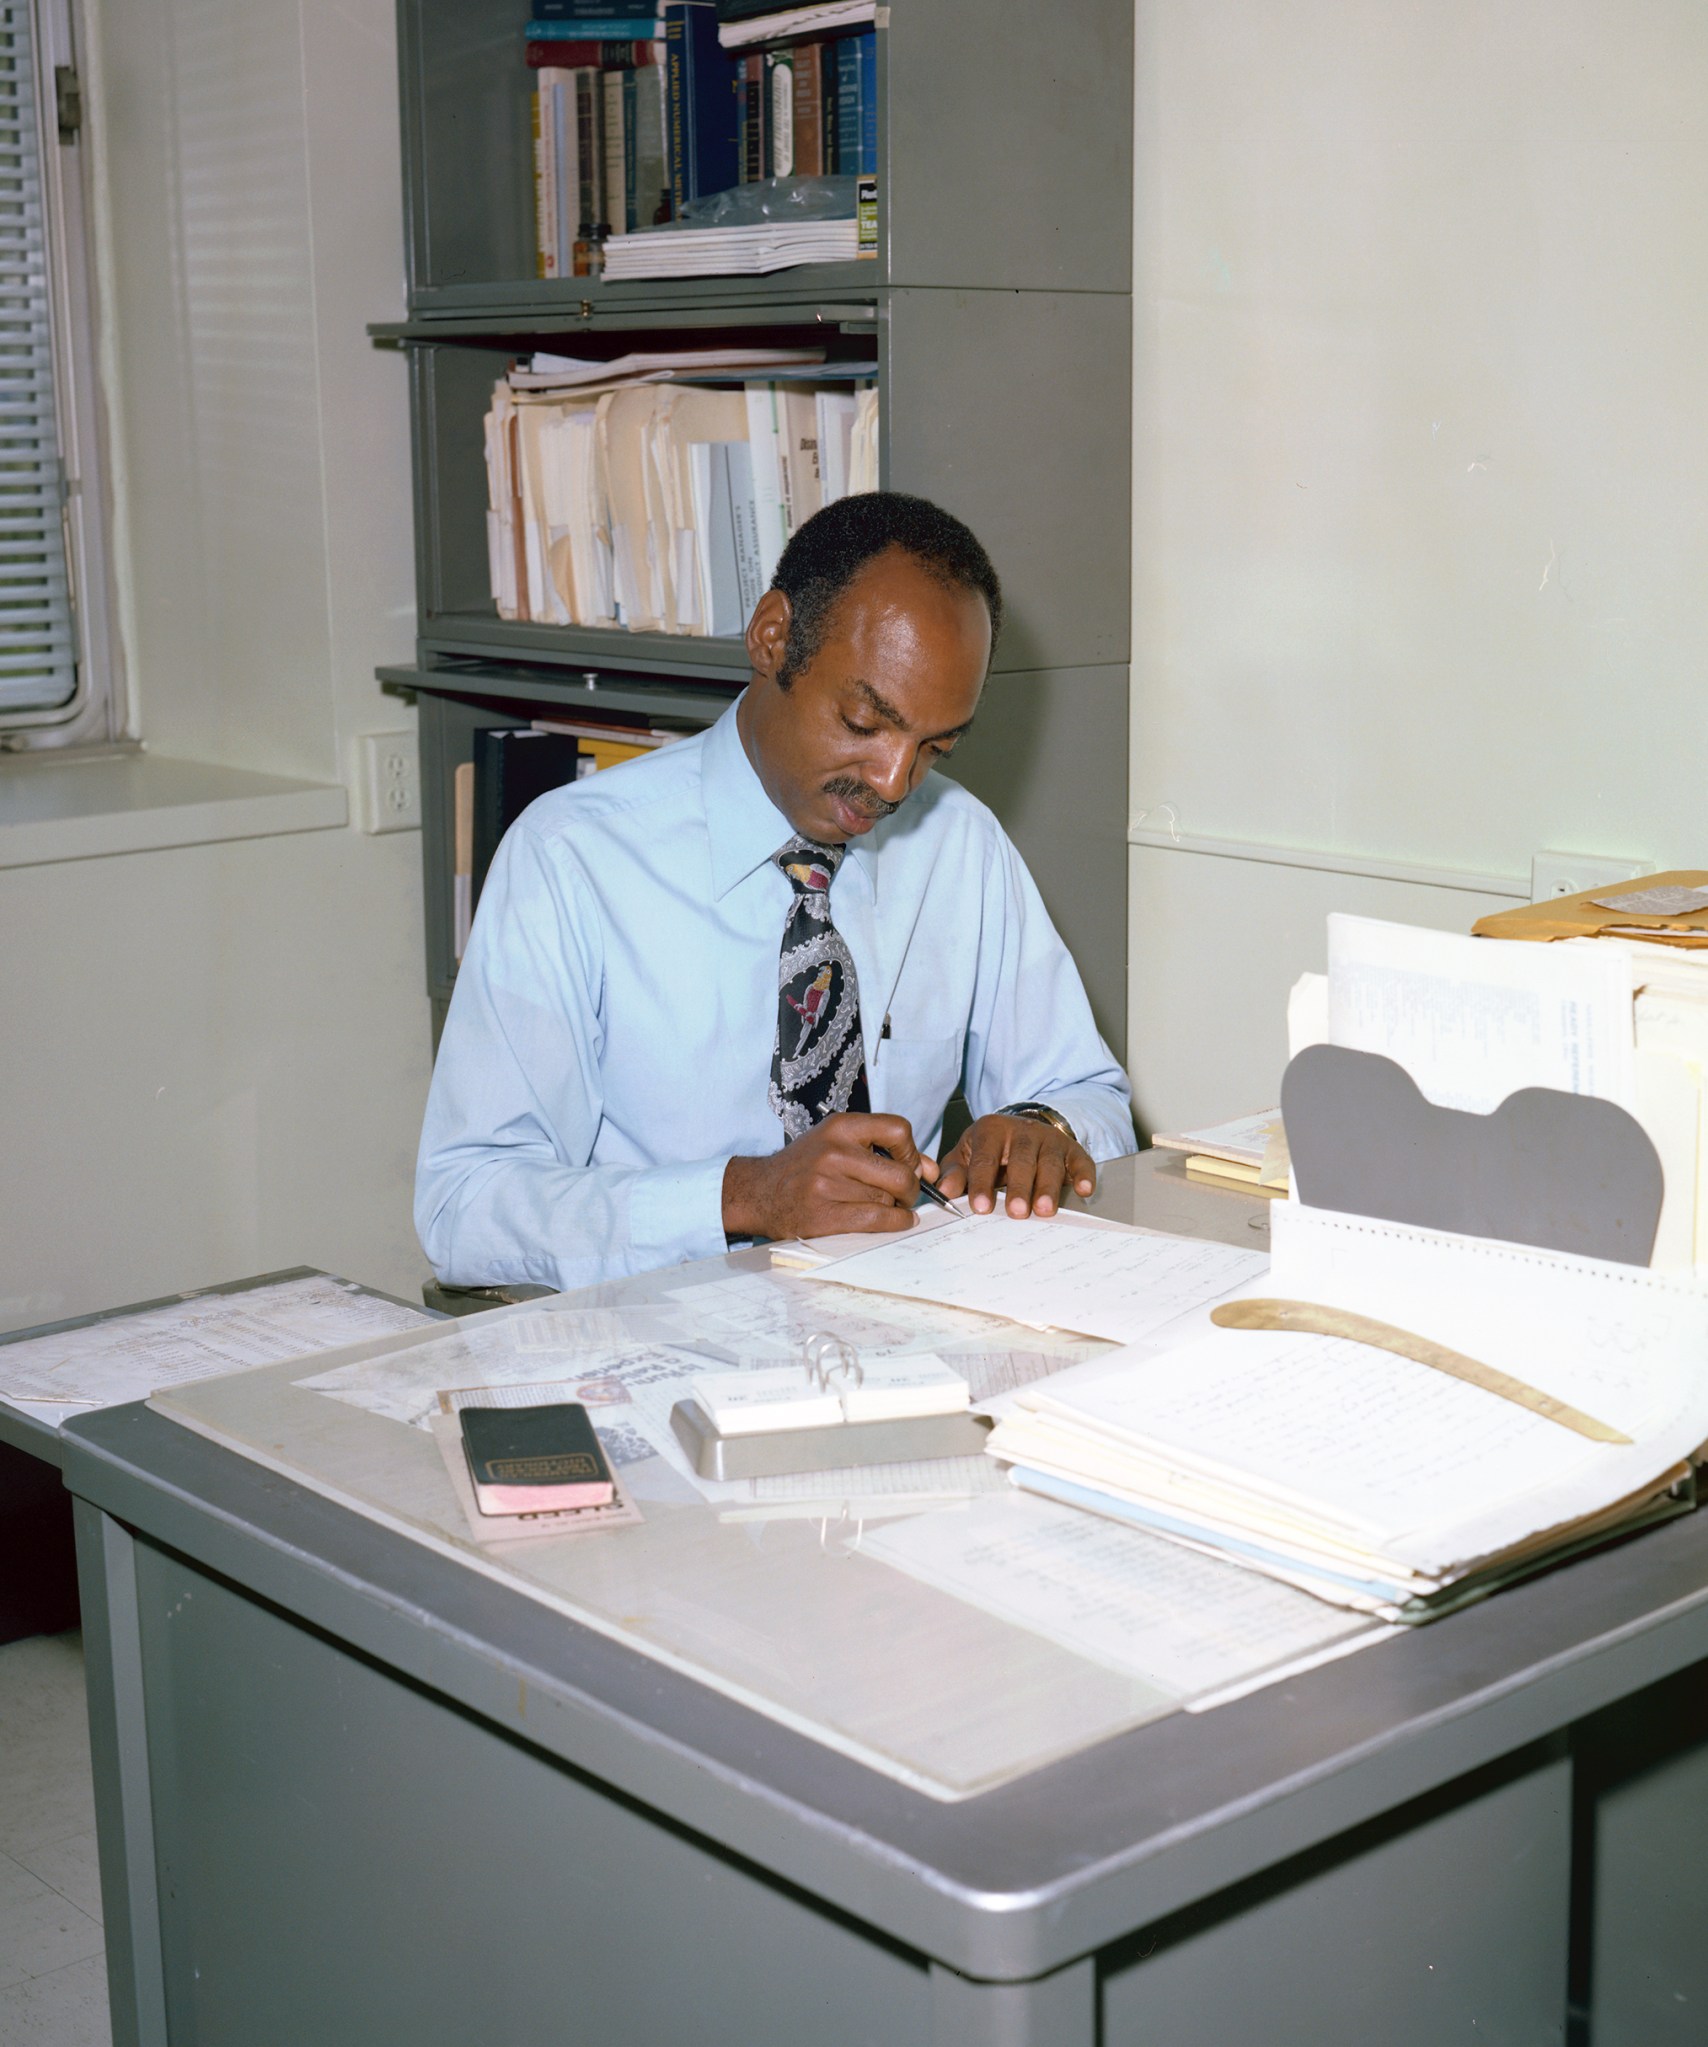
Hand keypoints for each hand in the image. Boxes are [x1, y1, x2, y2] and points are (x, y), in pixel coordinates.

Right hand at [723, 1113, 929, 1241]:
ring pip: (889, 1200)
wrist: (760, 1192)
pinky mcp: (824, 1215)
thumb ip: (885, 1151)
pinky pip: (877, 1220)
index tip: (907, 1164)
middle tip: (904, 1195)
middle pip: (900, 1173)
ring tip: (886, 1207)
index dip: (912, 1151)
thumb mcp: (838, 1143)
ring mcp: (827, 1184)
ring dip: (896, 1208)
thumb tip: (929, 1170)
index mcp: (840, 1126)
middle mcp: (834, 1152)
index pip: (899, 1130)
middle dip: (910, 1189)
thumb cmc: (805, 1167)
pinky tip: (894, 1221)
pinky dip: (894, 1224)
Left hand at [934, 1114, 1095, 1218]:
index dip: (982, 1183)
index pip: (985, 1158)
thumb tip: (944, 1193)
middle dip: (1019, 1187)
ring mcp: (1049, 1139)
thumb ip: (955, 1173)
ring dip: (1048, 1187)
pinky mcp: (1071, 1149)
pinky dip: (1084, 1175)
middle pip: (1021, 1159)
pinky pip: (1080, 1161)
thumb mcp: (967, 1155)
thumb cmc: (990, 1149)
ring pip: (1050, 1162)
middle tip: (1016, 1212)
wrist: (1022, 1128)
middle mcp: (1022, 1131)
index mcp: (991, 1131)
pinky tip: (1084, 1191)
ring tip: (1044, 1210)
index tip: (981, 1207)